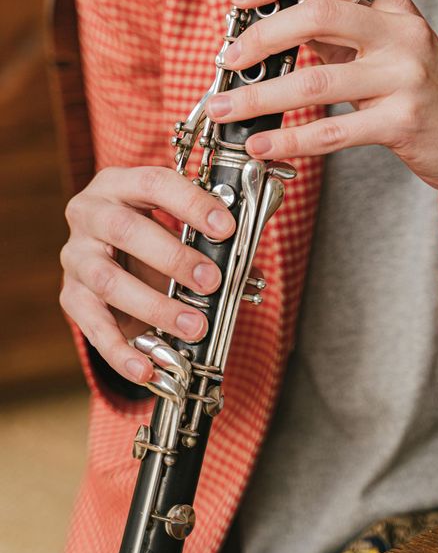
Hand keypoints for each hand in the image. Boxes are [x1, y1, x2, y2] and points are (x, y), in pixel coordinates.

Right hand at [59, 166, 234, 383]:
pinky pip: (93, 326)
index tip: (226, 227)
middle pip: (126, 232)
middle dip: (174, 258)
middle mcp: (89, 214)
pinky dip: (121, 352)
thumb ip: (209, 238)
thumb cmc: (148, 232)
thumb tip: (251, 272)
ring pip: (109, 282)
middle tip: (212, 281)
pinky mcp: (71, 296)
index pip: (154, 184)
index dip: (191, 204)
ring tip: (195, 326)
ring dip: (156, 307)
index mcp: (119, 184)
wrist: (104, 251)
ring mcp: (76, 256)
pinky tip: (147, 368)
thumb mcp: (174, 222)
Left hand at [206, 0, 437, 208]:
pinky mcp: (404, 121)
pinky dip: (290, 140)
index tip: (240, 0)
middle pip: (314, 16)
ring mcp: (405, 76)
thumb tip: (271, 31)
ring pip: (314, 80)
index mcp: (391, 7)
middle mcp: (401, 33)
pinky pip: (333, 131)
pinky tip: (263, 146)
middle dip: (260, 38)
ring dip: (260, 97)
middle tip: (229, 60)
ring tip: (226, 109)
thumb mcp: (386, 51)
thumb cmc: (425, 96)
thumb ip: (338, 36)